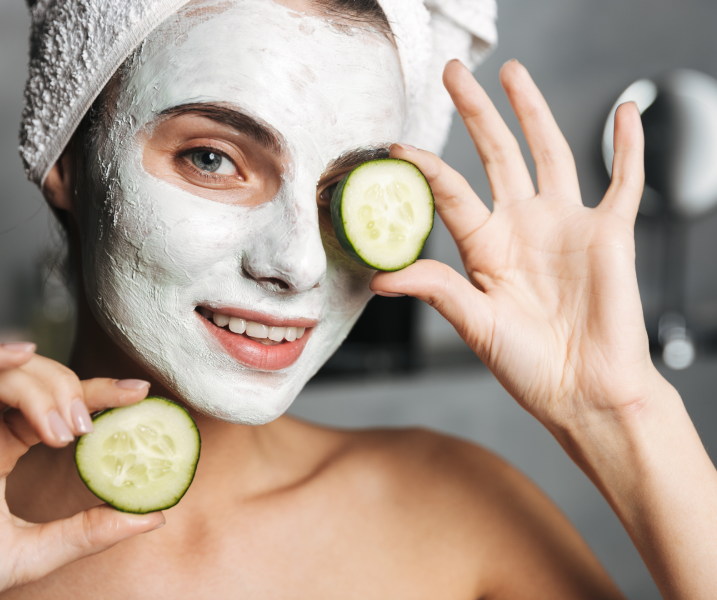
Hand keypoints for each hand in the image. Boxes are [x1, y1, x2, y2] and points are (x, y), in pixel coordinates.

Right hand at [0, 341, 162, 599]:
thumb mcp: (27, 552)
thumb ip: (87, 532)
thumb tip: (152, 518)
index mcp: (3, 446)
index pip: (61, 406)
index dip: (100, 394)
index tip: (139, 393)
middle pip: (39, 379)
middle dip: (72, 393)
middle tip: (85, 427)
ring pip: (6, 369)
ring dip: (42, 388)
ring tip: (60, 428)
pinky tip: (19, 354)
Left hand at [374, 60, 655, 432]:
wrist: (583, 392)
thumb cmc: (528, 366)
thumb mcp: (474, 324)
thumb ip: (436, 290)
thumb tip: (381, 277)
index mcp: (485, 247)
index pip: (450, 193)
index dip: (424, 168)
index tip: (397, 148)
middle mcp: (522, 227)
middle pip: (496, 156)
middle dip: (476, 113)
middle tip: (453, 74)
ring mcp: (564, 225)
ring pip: (549, 153)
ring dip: (533, 111)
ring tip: (513, 72)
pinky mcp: (608, 233)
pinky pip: (623, 181)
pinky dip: (628, 147)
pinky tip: (625, 112)